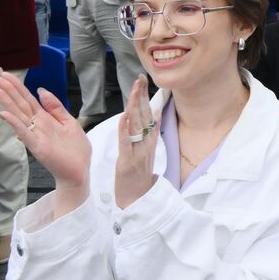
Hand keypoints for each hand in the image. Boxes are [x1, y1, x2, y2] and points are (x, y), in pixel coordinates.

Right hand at [0, 70, 91, 203]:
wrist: (79, 170)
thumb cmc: (75, 149)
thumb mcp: (69, 122)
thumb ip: (55, 107)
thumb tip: (41, 90)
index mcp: (45, 118)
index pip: (27, 98)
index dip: (17, 86)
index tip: (5, 73)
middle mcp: (37, 125)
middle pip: (20, 104)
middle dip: (8, 90)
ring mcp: (35, 135)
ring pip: (19, 115)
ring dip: (7, 103)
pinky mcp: (37, 146)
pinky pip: (24, 132)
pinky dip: (14, 123)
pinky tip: (4, 114)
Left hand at [114, 77, 157, 209]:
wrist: (138, 200)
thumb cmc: (138, 177)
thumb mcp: (146, 152)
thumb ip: (149, 133)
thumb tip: (154, 114)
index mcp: (150, 141)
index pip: (149, 114)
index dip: (146, 97)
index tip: (144, 81)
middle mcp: (147, 144)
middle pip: (145, 116)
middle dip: (142, 97)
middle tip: (141, 79)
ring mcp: (139, 152)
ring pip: (138, 126)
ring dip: (136, 107)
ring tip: (135, 91)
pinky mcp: (128, 162)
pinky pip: (127, 143)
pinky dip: (125, 130)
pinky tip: (124, 117)